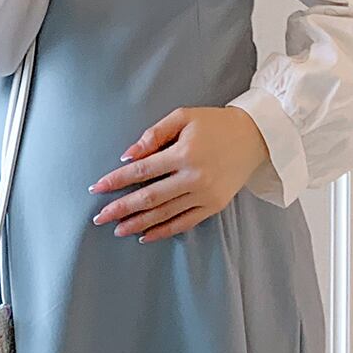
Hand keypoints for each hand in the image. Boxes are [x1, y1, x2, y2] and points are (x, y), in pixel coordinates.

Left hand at [86, 106, 271, 242]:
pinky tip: (145, 235)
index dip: (117, 180)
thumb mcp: (183, 117)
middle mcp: (194, 177)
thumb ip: (154, 134)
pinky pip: (184, 222)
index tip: (97, 188)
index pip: (142, 171)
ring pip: (165, 214)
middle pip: (150, 197)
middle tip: (99, 218)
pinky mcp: (214, 205)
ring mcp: (205, 194)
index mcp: (184, 153)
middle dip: (121, 208)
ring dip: (138, 223)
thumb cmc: (214, 123)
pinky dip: (164, 231)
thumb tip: (128, 155)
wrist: (255, 136)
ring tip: (118, 229)